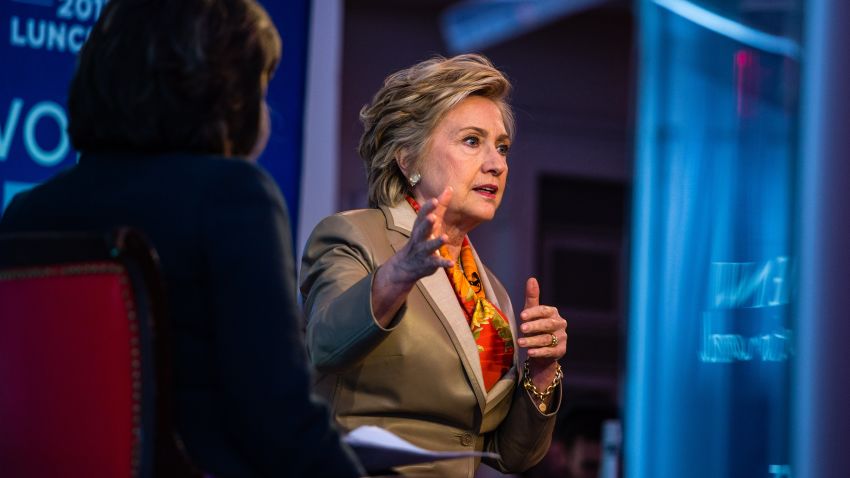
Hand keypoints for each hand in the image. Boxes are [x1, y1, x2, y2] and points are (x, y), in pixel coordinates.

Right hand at [370, 187, 452, 326]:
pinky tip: (451, 263)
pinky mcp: (428, 263)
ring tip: (444, 238)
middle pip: (422, 229)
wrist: (405, 266)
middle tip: (432, 217)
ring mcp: (423, 251)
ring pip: (429, 246)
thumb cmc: (420, 239)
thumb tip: (450, 188)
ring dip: (436, 242)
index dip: (428, 208)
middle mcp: (420, 237)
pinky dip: (443, 263)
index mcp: (420, 226)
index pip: (422, 215)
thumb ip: (440, 207)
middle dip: (427, 223)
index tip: (435, 200)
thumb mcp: (428, 223)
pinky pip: (436, 263)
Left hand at [516, 277, 566, 388]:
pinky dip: (539, 352)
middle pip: (547, 324)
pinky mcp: (560, 350)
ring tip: (520, 343)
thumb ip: (532, 297)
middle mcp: (560, 324)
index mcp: (553, 313)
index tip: (521, 316)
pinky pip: (549, 351)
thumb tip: (532, 279)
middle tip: (521, 328)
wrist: (541, 351)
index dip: (533, 313)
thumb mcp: (531, 312)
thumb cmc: (535, 328)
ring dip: (532, 341)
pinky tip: (530, 352)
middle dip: (534, 326)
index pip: (544, 311)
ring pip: (546, 339)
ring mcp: (561, 338)